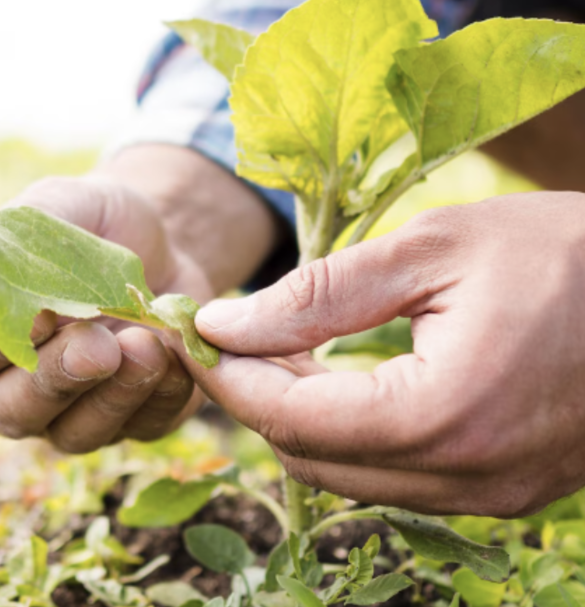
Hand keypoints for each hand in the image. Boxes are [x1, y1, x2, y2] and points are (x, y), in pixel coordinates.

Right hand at [0, 144, 280, 451]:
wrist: (160, 243)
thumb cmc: (93, 221)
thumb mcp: (61, 204)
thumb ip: (32, 241)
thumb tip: (34, 305)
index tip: (38, 314)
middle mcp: (12, 382)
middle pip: (12, 410)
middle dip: (57, 378)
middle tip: (99, 344)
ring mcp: (70, 410)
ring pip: (75, 434)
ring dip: (113, 396)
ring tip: (146, 345)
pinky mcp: (132, 417)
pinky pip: (142, 426)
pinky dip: (163, 395)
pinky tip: (176, 353)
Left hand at [186, 192, 584, 517]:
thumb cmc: (561, 251)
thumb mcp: (430, 249)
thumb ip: (318, 294)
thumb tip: (226, 324)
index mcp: (445, 413)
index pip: (293, 419)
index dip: (230, 376)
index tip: (195, 331)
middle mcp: (468, 476)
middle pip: (311, 459)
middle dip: (257, 398)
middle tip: (233, 333)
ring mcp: (492, 494)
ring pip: (349, 476)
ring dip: (302, 417)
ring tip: (282, 347)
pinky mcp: (505, 489)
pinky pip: (396, 475)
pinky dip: (352, 432)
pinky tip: (341, 377)